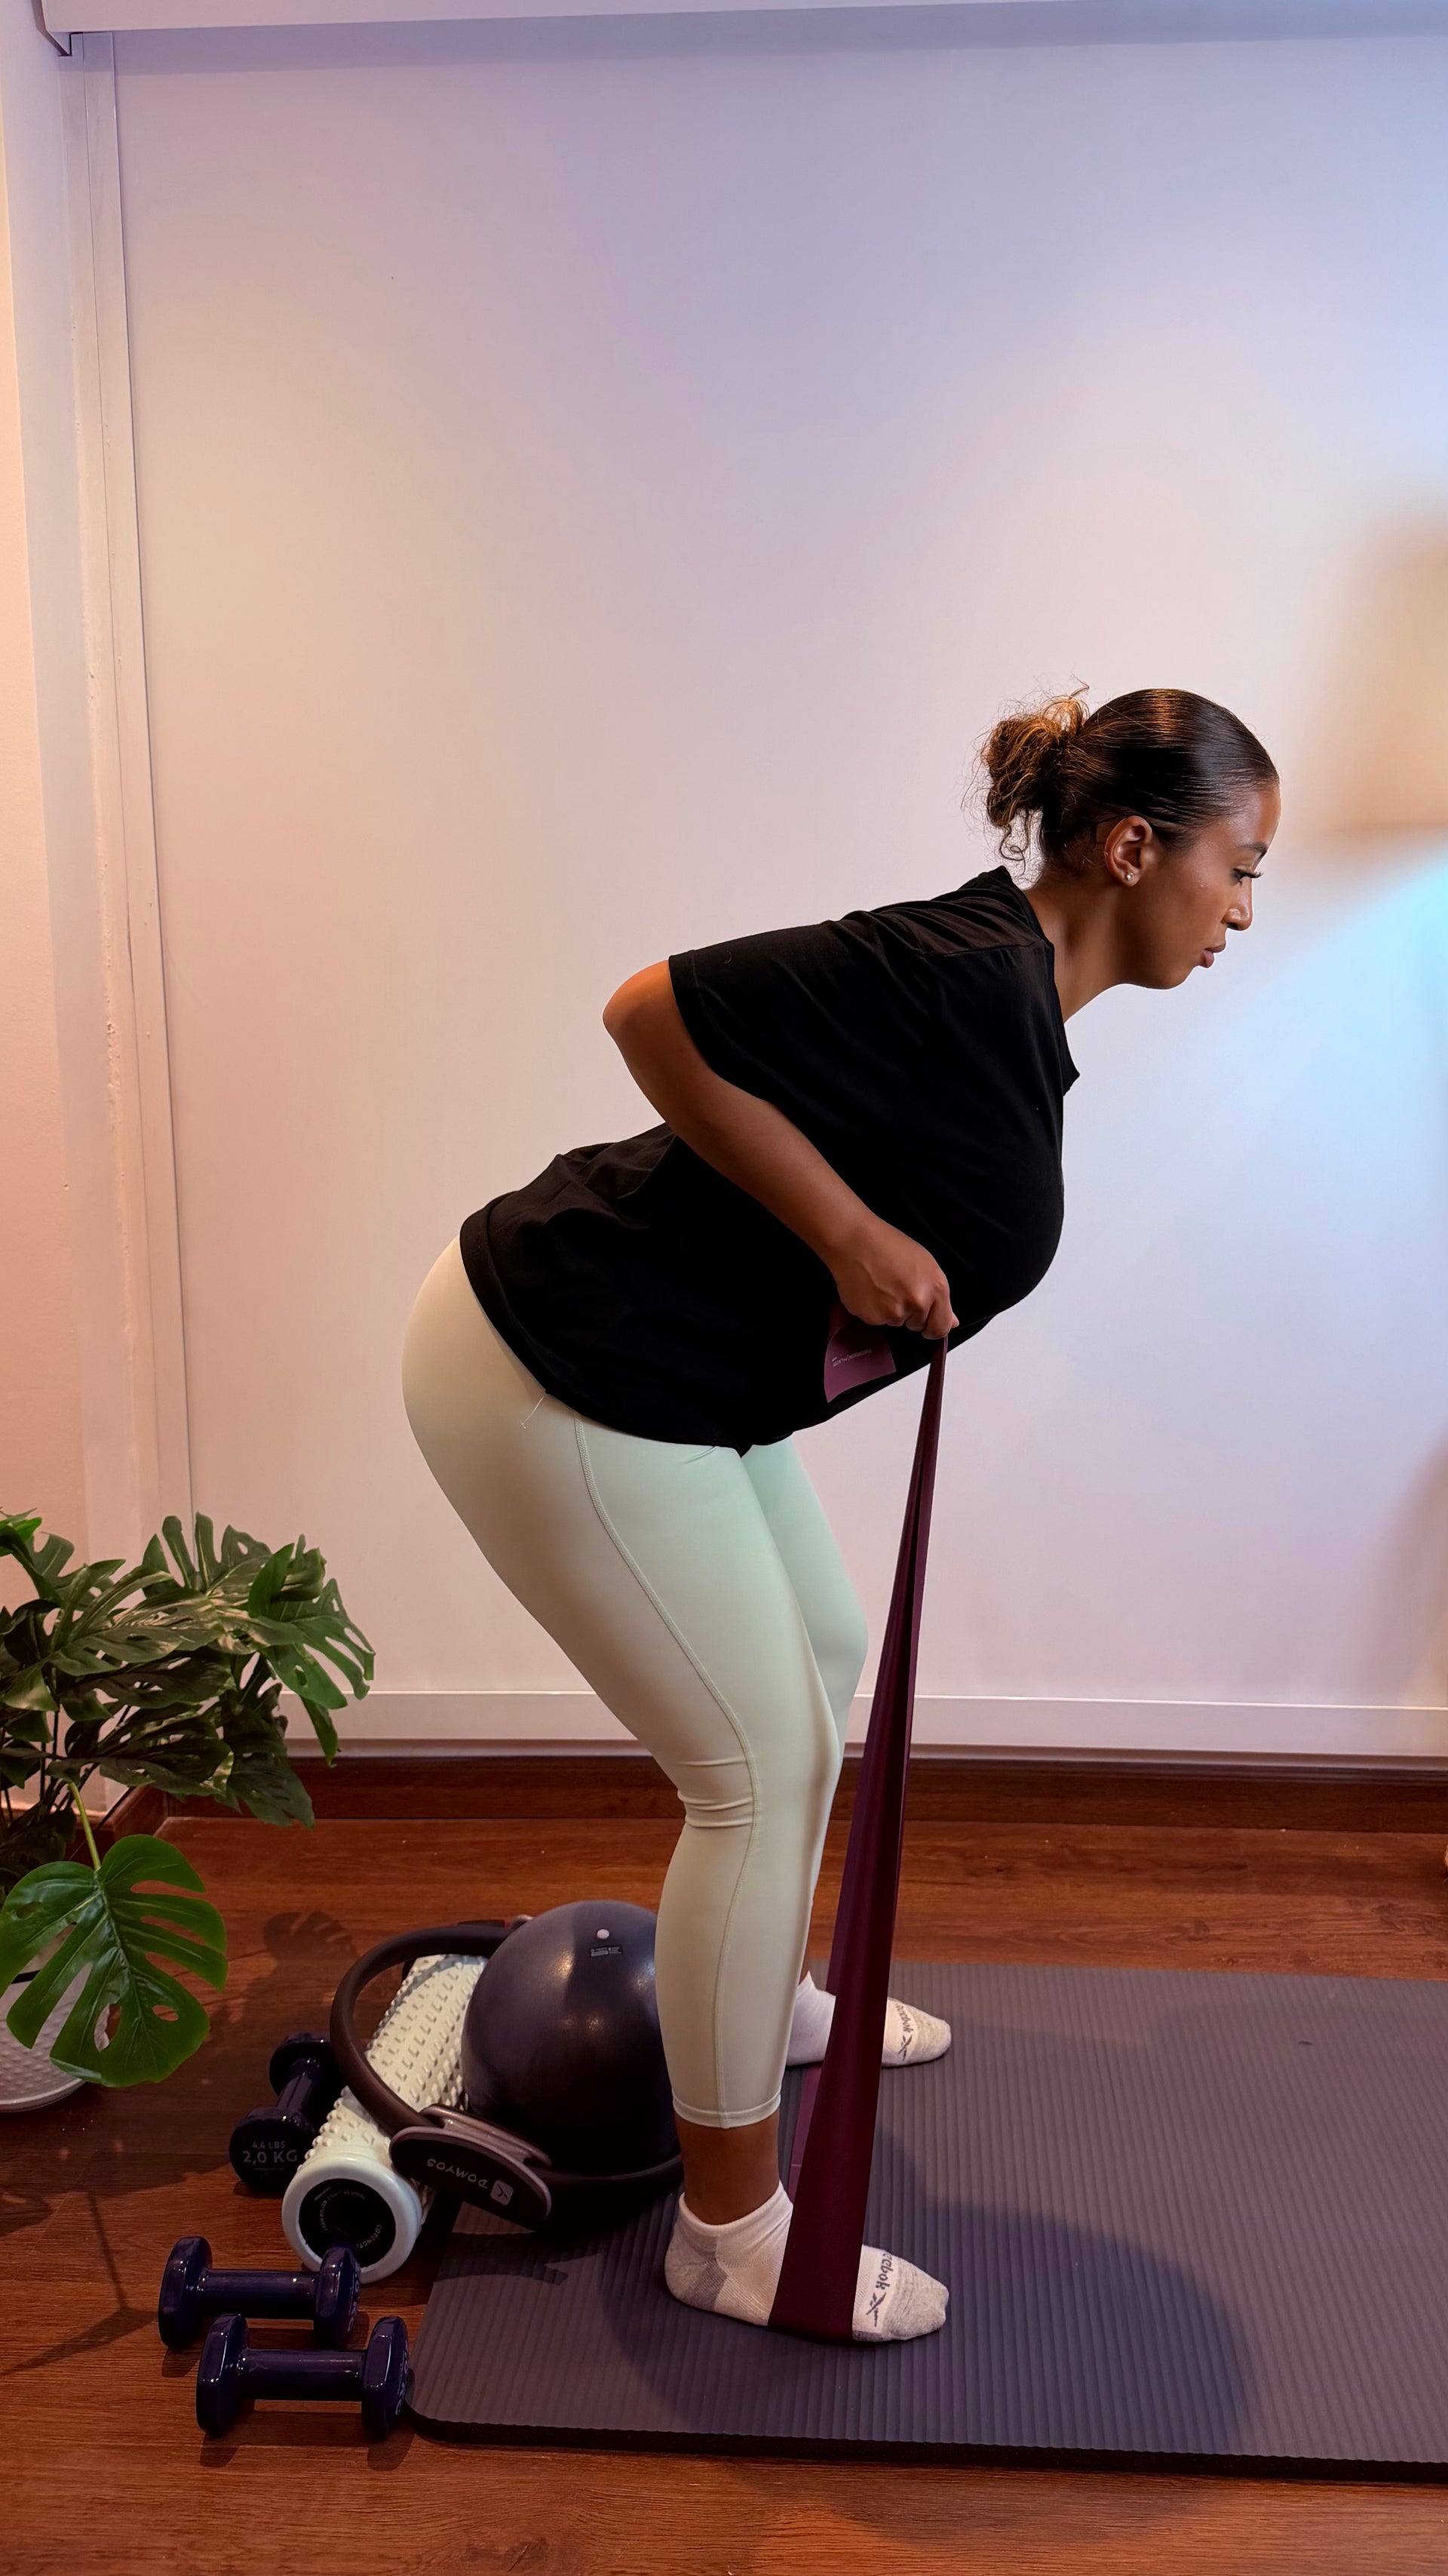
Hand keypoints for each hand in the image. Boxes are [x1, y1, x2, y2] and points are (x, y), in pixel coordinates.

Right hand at [828, 1216, 957, 1339]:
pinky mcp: (871, 1317)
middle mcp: (917, 1303)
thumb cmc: (889, 1245)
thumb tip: (952, 1322)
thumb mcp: (925, 1263)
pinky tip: (869, 1289)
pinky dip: (873, 1309)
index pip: (940, 1328)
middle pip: (918, 1326)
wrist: (854, 1240)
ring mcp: (893, 1313)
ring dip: (891, 1310)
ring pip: (896, 1322)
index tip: (926, 1320)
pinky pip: (877, 1320)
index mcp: (935, 1288)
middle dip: (910, 1313)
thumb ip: (939, 1296)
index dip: (933, 1325)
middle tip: (898, 1287)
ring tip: (881, 1284)